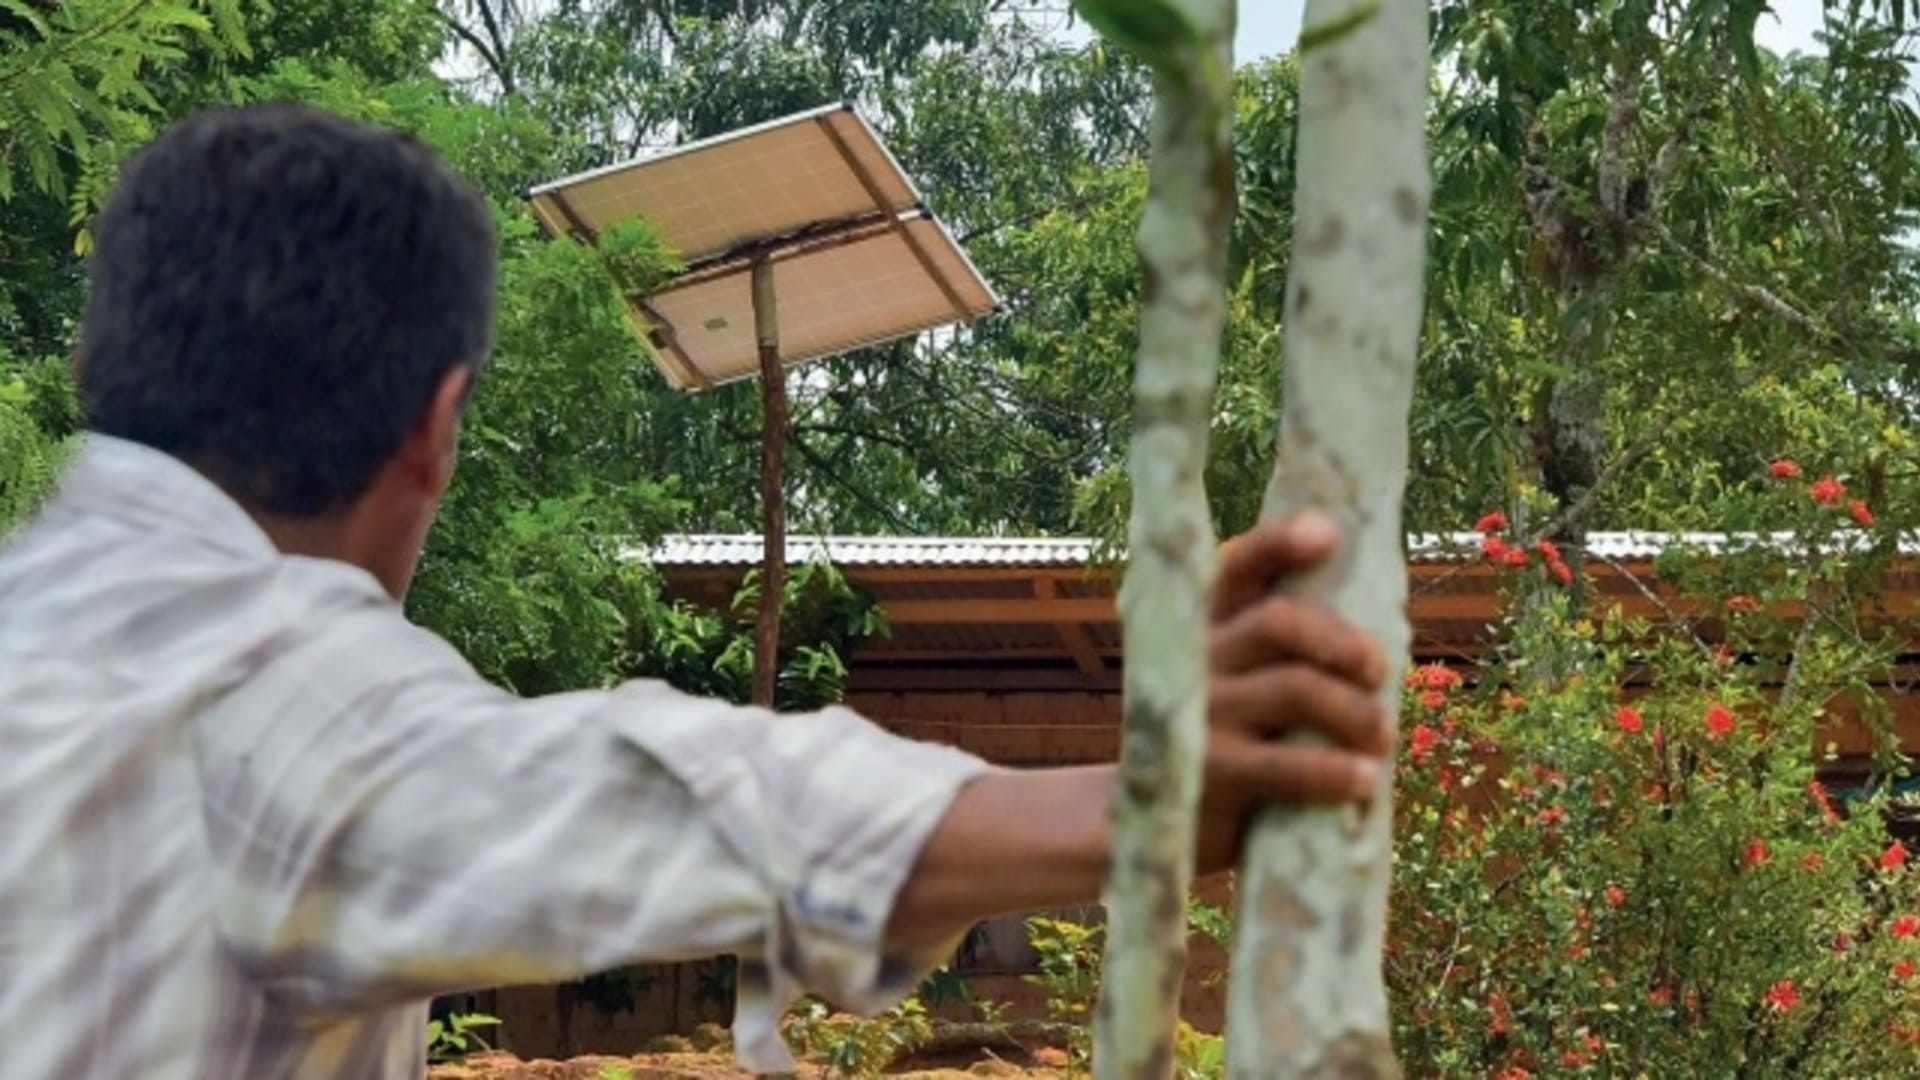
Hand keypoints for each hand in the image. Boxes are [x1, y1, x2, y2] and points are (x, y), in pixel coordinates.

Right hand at [1195, 512, 1393, 874]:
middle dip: (1344, 641)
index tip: (1328, 534)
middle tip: (1379, 672)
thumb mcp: (1240, 690)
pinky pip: (1285, 766)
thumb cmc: (1225, 747)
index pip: (1240, 568)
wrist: (1148, 826)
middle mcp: (1199, 661)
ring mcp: (1203, 715)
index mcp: (1210, 629)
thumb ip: (1288, 660)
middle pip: (1279, 621)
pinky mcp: (1210, 773)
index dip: (1280, 543)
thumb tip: (1385, 646)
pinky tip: (1365, 781)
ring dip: (1355, 710)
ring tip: (1383, 737)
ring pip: (1295, 688)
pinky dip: (1335, 772)